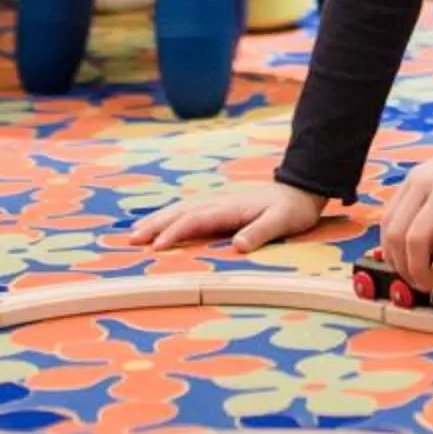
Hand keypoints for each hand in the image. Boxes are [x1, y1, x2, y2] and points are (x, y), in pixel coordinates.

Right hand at [119, 179, 324, 252]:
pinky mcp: (220, 204)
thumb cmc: (293, 208)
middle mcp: (219, 201)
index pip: (196, 220)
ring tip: (135, 232)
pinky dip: (170, 215)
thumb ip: (260, 232)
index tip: (156, 246)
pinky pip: (189, 209)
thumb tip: (237, 247)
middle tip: (131, 239)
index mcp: (230, 207)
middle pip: (181, 212)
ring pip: (181, 209)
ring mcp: (218, 200)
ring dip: (158, 219)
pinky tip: (161, 222)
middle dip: (155, 225)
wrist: (301, 186)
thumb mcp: (283, 221)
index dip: (175, 232)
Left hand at [383, 108, 432, 288]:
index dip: (390, 252)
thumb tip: (426, 247)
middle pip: (396, 235)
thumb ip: (431, 206)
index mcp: (415, 180)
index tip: (401, 269)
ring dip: (419, 269)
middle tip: (416, 282)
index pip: (387, 222)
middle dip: (401, 266)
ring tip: (430, 282)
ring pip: (416, 240)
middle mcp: (423, 184)